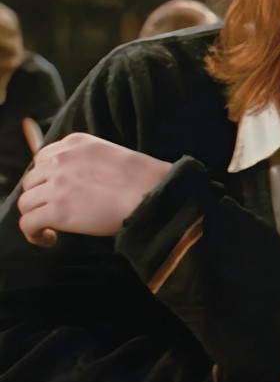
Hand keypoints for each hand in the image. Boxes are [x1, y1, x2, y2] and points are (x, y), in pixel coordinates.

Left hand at [18, 133, 170, 245]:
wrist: (152, 192)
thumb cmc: (140, 177)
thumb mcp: (109, 154)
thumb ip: (85, 160)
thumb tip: (72, 181)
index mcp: (75, 142)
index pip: (42, 158)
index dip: (45, 177)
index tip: (54, 190)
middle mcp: (61, 160)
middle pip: (31, 180)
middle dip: (39, 196)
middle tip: (54, 209)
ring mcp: (58, 184)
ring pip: (26, 202)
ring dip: (35, 214)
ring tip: (50, 227)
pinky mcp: (58, 210)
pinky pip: (28, 223)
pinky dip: (33, 234)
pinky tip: (49, 238)